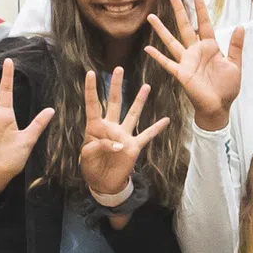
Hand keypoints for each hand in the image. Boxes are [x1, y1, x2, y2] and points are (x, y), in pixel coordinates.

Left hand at [77, 67, 170, 209]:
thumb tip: (118, 144)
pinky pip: (147, 135)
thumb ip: (99, 146)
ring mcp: (124, 136)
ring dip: (139, 100)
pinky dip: (156, 128)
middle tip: (118, 69)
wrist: (103, 183)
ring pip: (133, 114)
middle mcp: (110, 127)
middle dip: (115, 85)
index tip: (90, 73)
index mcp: (94, 127)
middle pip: (113, 102)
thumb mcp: (87, 156)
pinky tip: (166, 120)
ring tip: (146, 86)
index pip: (93, 105)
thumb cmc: (91, 168)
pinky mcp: (134, 146)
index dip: (91, 90)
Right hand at [143, 0, 242, 133]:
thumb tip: (241, 26)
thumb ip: (236, 46)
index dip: (200, 9)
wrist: (219, 107)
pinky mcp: (181, 74)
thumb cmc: (227, 87)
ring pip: (172, 41)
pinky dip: (157, 56)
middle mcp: (196, 51)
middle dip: (179, 11)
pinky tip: (147, 49)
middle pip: (185, 26)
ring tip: (151, 17)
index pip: (204, 24)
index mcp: (210, 47)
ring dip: (161, 30)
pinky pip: (167, 63)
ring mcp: (187, 61)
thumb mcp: (235, 65)